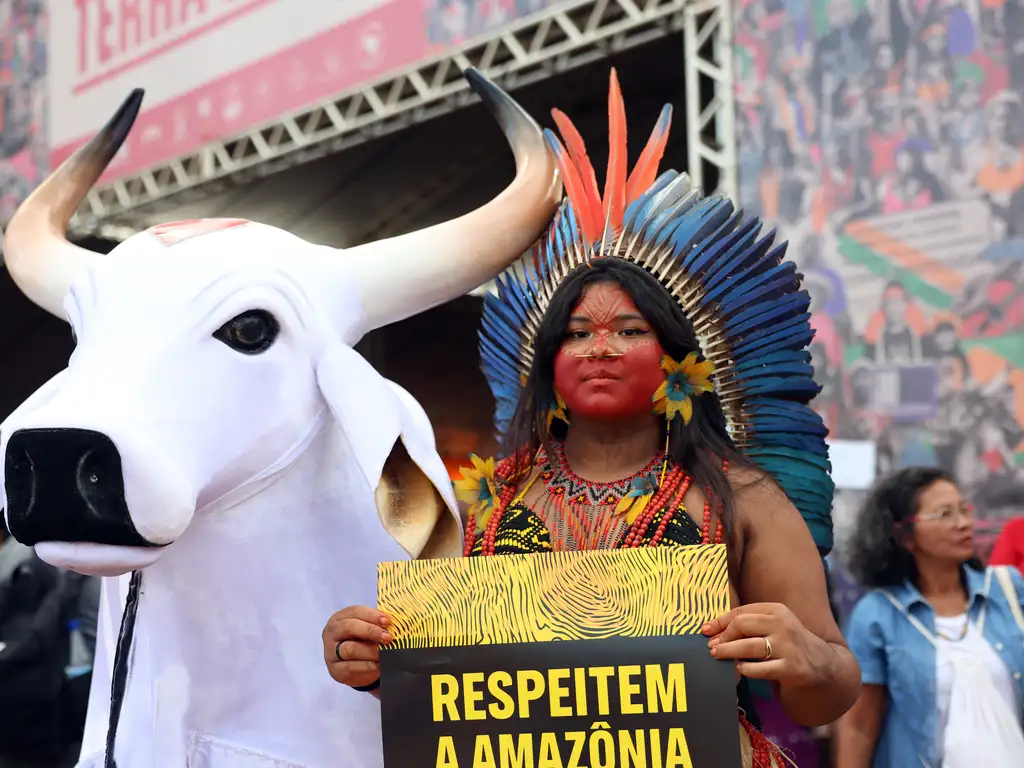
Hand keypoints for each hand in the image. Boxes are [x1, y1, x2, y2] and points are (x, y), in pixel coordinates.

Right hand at [322, 605, 392, 689]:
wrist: (353, 667)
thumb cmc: (361, 642)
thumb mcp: (366, 629)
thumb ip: (376, 624)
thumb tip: (394, 622)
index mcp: (339, 618)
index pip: (355, 612)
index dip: (372, 615)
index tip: (387, 621)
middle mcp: (332, 633)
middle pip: (349, 627)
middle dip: (371, 631)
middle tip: (388, 637)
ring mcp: (330, 653)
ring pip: (350, 649)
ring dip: (370, 651)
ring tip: (384, 653)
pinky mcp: (335, 670)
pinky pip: (351, 667)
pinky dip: (367, 666)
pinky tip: (378, 665)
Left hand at [702, 603, 833, 687]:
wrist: (821, 663)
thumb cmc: (787, 641)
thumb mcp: (773, 625)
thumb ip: (747, 624)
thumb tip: (710, 630)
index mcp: (776, 610)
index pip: (741, 612)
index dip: (720, 621)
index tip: (705, 631)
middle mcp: (782, 625)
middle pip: (742, 625)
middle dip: (723, 636)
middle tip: (712, 647)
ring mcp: (787, 646)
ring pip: (748, 647)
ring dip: (728, 652)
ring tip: (717, 655)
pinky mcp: (790, 667)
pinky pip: (759, 669)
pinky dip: (745, 669)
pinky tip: (740, 668)